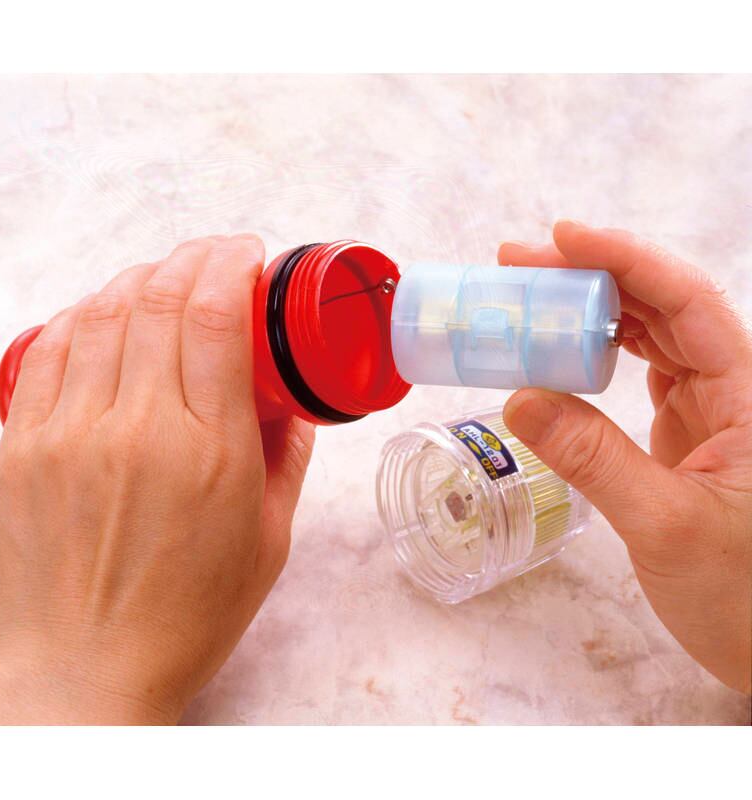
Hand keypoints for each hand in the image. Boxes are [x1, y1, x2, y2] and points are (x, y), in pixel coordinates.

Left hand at [0, 235, 314, 723]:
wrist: (87, 671)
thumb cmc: (186, 617)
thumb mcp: (267, 539)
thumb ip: (285, 459)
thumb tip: (289, 403)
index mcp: (210, 452)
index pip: (217, 319)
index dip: (232, 266)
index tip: (246, 254)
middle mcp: (138, 429)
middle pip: (160, 300)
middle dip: (193, 258)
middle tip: (214, 254)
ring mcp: (72, 433)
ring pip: (103, 313)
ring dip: (140, 277)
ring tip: (164, 274)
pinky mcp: (25, 446)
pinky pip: (50, 350)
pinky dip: (83, 314)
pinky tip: (104, 310)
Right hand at [499, 221, 751, 693]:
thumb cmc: (740, 595)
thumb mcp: (663, 525)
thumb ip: (593, 459)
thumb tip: (519, 400)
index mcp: (749, 394)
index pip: (688, 302)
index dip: (627, 259)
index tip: (562, 238)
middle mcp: (734, 387)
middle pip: (662, 306)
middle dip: (592, 276)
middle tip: (518, 265)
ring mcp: (711, 407)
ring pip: (649, 334)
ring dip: (589, 310)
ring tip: (527, 296)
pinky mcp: (687, 429)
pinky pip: (639, 370)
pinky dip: (594, 352)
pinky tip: (560, 346)